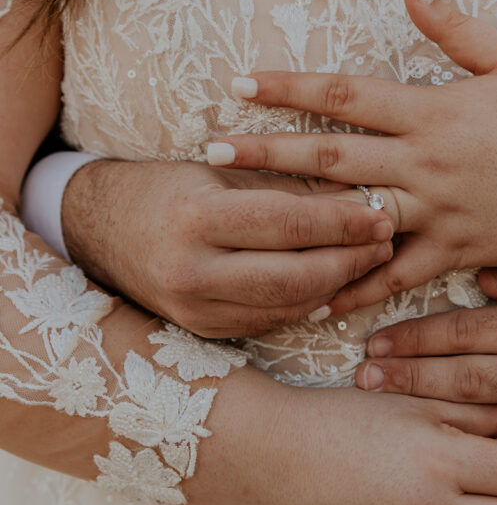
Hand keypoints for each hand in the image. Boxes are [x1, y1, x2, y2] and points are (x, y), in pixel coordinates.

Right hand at [62, 158, 393, 337]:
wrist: (103, 230)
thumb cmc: (170, 188)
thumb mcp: (221, 175)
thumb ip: (286, 188)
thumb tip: (357, 194)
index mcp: (195, 219)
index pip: (287, 224)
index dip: (342, 222)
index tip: (380, 213)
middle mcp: (191, 271)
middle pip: (293, 277)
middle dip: (349, 261)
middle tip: (385, 241)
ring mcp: (196, 310)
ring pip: (287, 307)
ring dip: (336, 286)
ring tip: (367, 261)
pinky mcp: (204, 330)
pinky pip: (270, 321)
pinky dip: (307, 305)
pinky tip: (333, 286)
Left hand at [208, 0, 496, 312]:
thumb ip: (455, 29)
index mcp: (434, 111)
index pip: (345, 97)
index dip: (289, 90)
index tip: (239, 86)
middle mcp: (427, 163)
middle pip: (331, 157)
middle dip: (267, 154)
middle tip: (212, 153)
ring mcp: (439, 212)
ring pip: (353, 217)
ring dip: (296, 220)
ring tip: (246, 225)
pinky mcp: (456, 252)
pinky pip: (397, 275)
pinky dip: (357, 288)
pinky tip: (317, 300)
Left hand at [353, 266, 496, 459]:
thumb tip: (482, 283)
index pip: (468, 332)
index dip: (416, 339)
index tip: (375, 344)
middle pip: (466, 380)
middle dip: (409, 381)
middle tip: (363, 381)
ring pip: (488, 422)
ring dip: (434, 419)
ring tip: (387, 415)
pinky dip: (483, 451)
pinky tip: (444, 451)